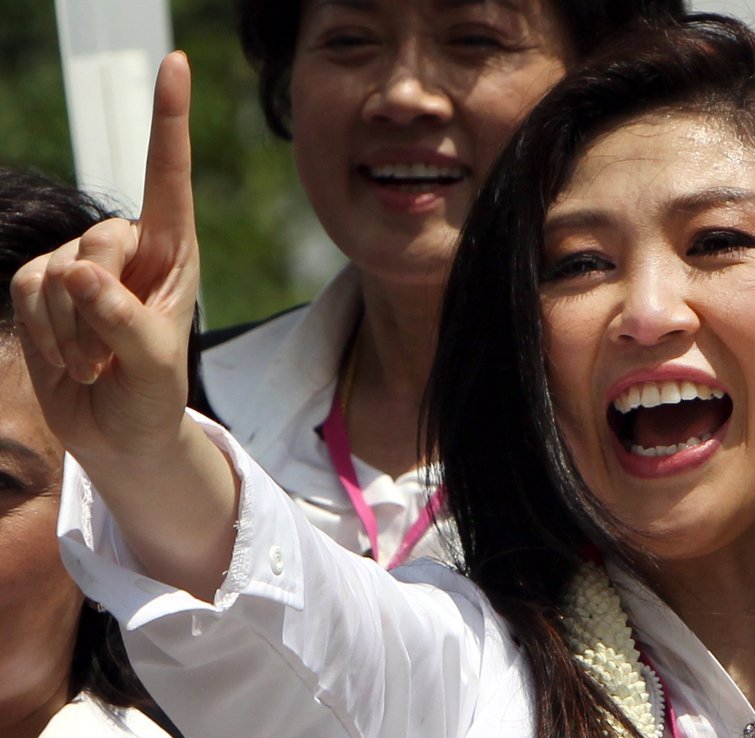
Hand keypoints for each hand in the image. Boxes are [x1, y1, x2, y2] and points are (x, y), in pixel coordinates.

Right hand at [11, 52, 197, 466]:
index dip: (168, 120)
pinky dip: (45, 333)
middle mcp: (129, 248)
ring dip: (72, 330)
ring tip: (99, 359)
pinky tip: (72, 359)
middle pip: (100, 239)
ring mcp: (81, 264)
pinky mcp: (42, 286)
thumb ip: (123, 319)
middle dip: (103, 303)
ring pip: (55, 270)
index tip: (176, 62)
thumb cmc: (153, 396)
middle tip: (117, 350)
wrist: (119, 432)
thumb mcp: (154, 364)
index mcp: (175, 252)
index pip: (170, 178)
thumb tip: (78, 273)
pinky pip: (25, 291)